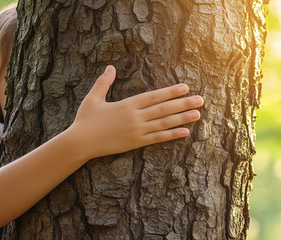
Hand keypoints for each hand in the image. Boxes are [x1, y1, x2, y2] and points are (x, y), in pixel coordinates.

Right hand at [66, 65, 203, 159]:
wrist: (80, 143)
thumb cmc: (85, 120)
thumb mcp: (93, 98)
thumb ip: (104, 82)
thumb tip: (110, 67)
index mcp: (127, 105)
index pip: (154, 97)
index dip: (170, 92)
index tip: (185, 87)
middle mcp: (135, 117)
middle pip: (164, 109)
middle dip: (183, 104)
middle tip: (200, 100)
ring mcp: (137, 131)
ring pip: (164, 124)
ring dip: (182, 118)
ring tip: (197, 114)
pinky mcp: (135, 143)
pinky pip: (157, 138)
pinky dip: (172, 135)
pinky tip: (185, 132)